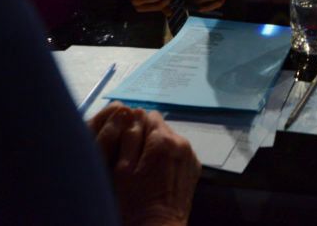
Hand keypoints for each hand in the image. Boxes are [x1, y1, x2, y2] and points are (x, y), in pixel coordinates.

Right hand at [89, 103, 199, 225]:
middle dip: (147, 137)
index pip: (148, 115)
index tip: (126, 143)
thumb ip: (128, 137)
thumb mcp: (122, 169)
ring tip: (147, 169)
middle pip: (161, 126)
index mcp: (162, 140)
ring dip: (159, 148)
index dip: (134, 126)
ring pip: (171, 139)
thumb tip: (132, 113)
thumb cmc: (136, 202)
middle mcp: (182, 143)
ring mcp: (191, 156)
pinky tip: (159, 175)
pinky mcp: (194, 168)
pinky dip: (169, 158)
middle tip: (135, 159)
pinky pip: (179, 153)